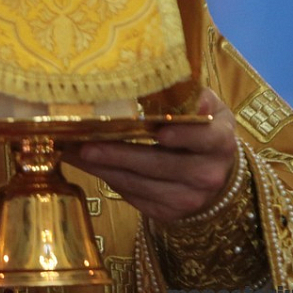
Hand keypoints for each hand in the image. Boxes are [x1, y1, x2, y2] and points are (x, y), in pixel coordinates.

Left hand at [64, 87, 237, 223]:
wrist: (214, 170)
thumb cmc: (200, 128)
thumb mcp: (203, 106)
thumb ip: (188, 95)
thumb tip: (165, 79)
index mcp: (219, 141)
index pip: (206, 139)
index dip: (184, 136)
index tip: (160, 131)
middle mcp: (208, 174)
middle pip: (161, 165)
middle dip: (120, 155)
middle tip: (86, 145)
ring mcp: (190, 198)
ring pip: (142, 185)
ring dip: (104, 169)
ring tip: (73, 152)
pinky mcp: (169, 213)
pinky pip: (134, 197)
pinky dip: (107, 180)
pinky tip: (85, 164)